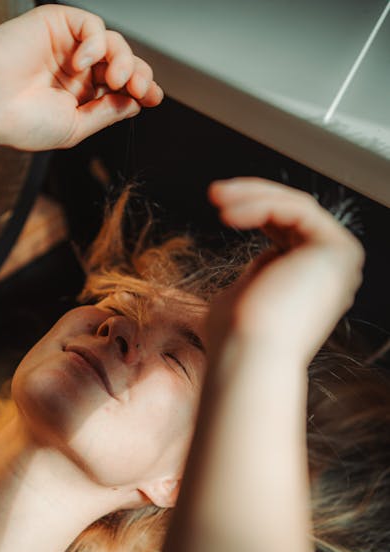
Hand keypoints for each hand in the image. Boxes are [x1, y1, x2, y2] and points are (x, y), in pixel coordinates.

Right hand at [0, 4, 162, 150]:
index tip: (155, 98)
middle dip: (139, 75)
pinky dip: (95, 42)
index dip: (142, 89)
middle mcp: (76, 69)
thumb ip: (106, 113)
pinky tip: (82, 62)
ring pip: (112, 43)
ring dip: (123, 60)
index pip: (120, 88)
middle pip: (122, 63)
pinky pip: (90, 26)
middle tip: (141, 88)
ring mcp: (67, 46)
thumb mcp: (74, 127)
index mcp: (80, 96)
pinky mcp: (55, 23)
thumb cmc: (20, 121)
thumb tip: (135, 104)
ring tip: (116, 78)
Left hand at [206, 178, 364, 366]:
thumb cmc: (236, 337)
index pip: (286, 230)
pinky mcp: (337, 249)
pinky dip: (262, 204)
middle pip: (292, 213)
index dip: (254, 211)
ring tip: (216, 198)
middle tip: (214, 192)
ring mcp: (339, 260)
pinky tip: (230, 214)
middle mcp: (331, 270)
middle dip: (251, 196)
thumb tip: (263, 256)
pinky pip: (298, 208)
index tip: (219, 208)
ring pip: (295, 205)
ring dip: (252, 196)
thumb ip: (258, 274)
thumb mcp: (244, 294)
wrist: (248, 355)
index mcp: (311, 281)